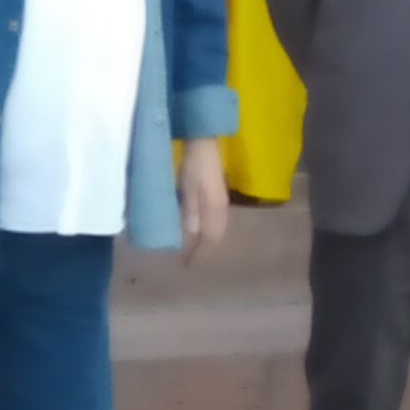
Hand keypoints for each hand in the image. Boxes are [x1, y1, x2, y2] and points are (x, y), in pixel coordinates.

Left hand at [177, 139, 229, 264]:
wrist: (204, 143)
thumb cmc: (193, 165)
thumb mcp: (187, 189)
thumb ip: (191, 211)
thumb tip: (192, 235)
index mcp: (215, 208)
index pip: (210, 238)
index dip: (200, 253)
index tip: (188, 265)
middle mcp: (222, 207)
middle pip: (217, 235)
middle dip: (206, 250)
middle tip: (193, 260)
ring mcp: (222, 201)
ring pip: (219, 228)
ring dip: (209, 241)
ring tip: (197, 249)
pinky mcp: (219, 195)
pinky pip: (218, 220)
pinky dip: (211, 230)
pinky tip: (201, 230)